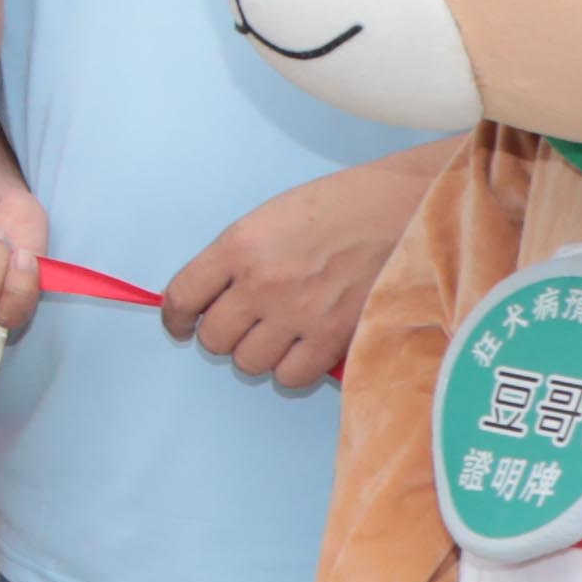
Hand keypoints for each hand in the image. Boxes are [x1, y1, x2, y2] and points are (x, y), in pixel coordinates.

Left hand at [165, 142, 440, 388]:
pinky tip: (302, 347)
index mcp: (239, 246)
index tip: (181, 324)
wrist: (405, 208)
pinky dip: (291, 367)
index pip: (182, 297)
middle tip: (241, 324)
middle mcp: (261, 284)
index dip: (176, 317)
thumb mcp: (272, 217)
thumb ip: (237, 256)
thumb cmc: (341, 206)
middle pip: (213, 338)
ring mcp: (297, 314)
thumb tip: (212, 294)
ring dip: (257, 352)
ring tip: (277, 333)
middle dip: (222, 334)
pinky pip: (290, 375)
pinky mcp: (332, 338)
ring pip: (249, 362)